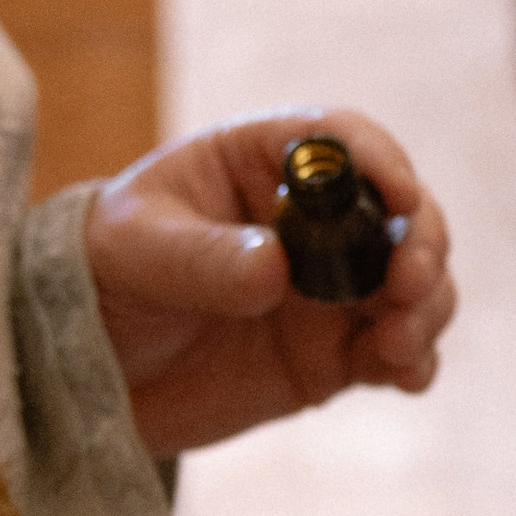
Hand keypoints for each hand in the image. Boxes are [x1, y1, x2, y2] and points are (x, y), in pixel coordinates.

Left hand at [86, 107, 454, 460]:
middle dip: (421, 243)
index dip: (379, 160)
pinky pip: (396, 352)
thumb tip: (277, 268)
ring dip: (427, 306)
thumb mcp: (130, 253)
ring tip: (398, 342)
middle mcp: (311, 221)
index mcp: (260, 163)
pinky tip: (404, 375)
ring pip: (414, 284)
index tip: (398, 197)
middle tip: (408, 283)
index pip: (338, 140)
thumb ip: (200, 258)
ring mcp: (330, 289)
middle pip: (399, 212)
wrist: (88, 367)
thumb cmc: (99, 275)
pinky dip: (414, 361)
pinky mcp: (336, 352)